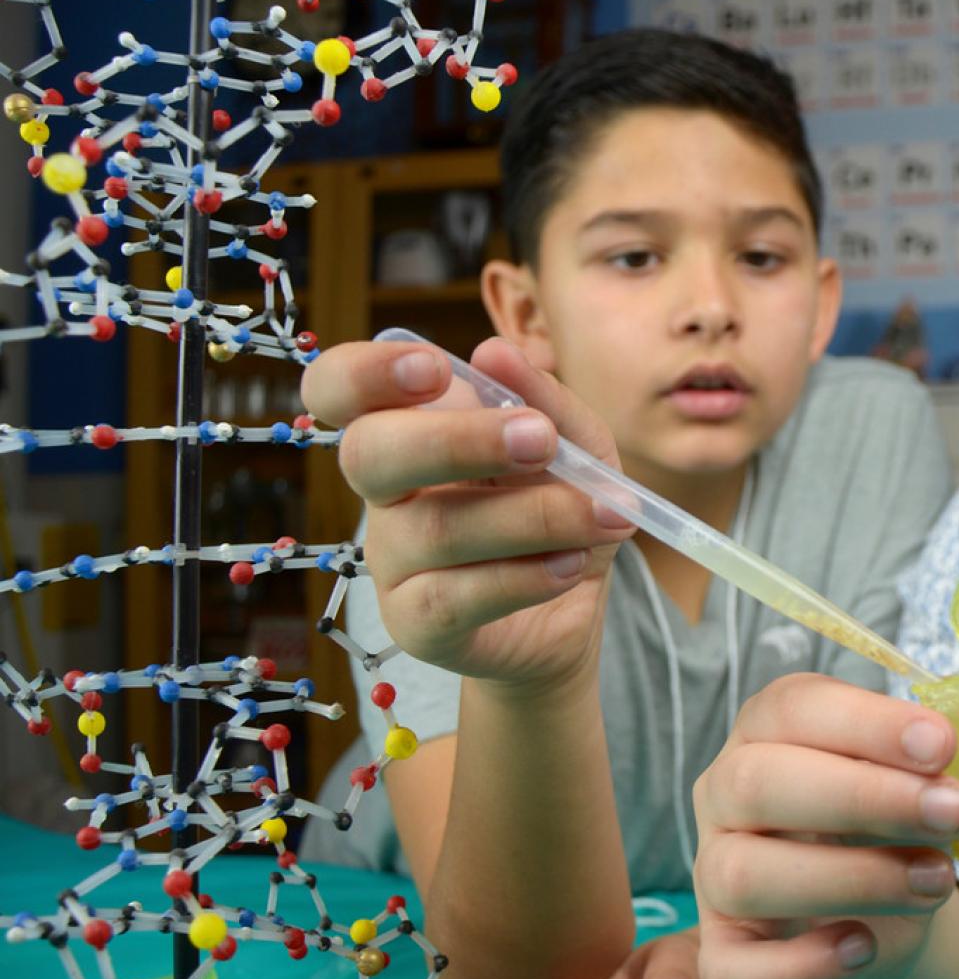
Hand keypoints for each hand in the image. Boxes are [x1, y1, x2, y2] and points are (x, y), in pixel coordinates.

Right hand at [301, 337, 634, 693]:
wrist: (577, 605)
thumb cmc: (561, 507)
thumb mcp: (580, 448)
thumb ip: (548, 403)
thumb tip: (496, 353)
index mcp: (407, 432)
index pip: (336, 390)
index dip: (363, 372)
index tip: (434, 368)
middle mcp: (386, 495)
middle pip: (369, 454)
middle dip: (458, 440)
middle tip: (541, 439)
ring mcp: (393, 563)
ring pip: (435, 530)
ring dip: (533, 516)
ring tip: (602, 514)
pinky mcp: (416, 626)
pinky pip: (453, 599)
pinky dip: (524, 577)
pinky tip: (571, 563)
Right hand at [691, 674, 958, 978]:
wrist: (874, 917)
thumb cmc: (889, 826)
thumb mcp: (923, 784)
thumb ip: (949, 760)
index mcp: (767, 730)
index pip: (793, 707)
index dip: (867, 723)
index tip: (942, 745)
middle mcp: (724, 794)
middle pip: (756, 783)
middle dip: (864, 796)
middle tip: (952, 812)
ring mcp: (713, 875)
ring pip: (745, 876)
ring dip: (853, 879)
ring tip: (936, 881)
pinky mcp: (722, 954)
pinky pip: (732, 971)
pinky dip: (800, 967)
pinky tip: (865, 948)